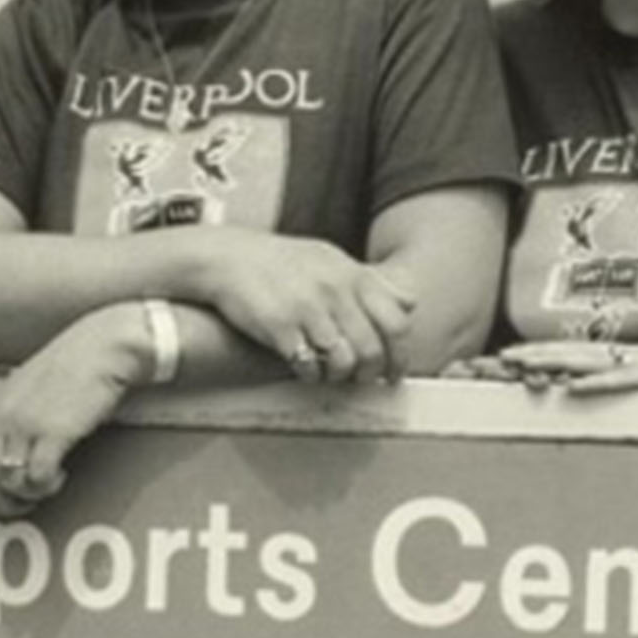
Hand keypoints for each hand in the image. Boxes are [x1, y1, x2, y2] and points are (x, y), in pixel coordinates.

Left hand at [0, 308, 145, 520]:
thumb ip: (5, 418)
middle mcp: (0, 419)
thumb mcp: (22, 390)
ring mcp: (24, 425)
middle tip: (17, 510)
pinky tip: (60, 475)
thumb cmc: (67, 368)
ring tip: (42, 490)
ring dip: (24, 499)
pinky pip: (37, 478)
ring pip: (5, 485)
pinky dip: (46, 487)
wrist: (101, 348)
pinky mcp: (53, 431)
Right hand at [187, 228, 413, 383]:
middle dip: (371, 373)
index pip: (397, 321)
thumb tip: (410, 301)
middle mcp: (334, 290)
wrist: (226, 258)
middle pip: (373, 348)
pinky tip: (304, 367)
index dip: (401, 354)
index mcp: (352, 275)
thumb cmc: (278, 261)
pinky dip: (311, 375)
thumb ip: (371, 281)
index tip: (394, 370)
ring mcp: (307, 309)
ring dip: (341, 376)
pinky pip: (309, 366)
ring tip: (331, 372)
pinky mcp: (280, 327)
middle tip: (363, 379)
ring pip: (345, 362)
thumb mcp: (331, 259)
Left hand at [493, 328, 637, 394]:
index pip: (580, 358)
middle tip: (494, 359)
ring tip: (515, 364)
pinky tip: (571, 386)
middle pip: (572, 354)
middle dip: (532, 356)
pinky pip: (629, 378)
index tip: (507, 362)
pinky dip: (599, 383)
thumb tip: (631, 407)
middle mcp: (637, 355)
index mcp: (636, 360)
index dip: (544, 359)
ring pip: (590, 360)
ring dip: (550, 362)